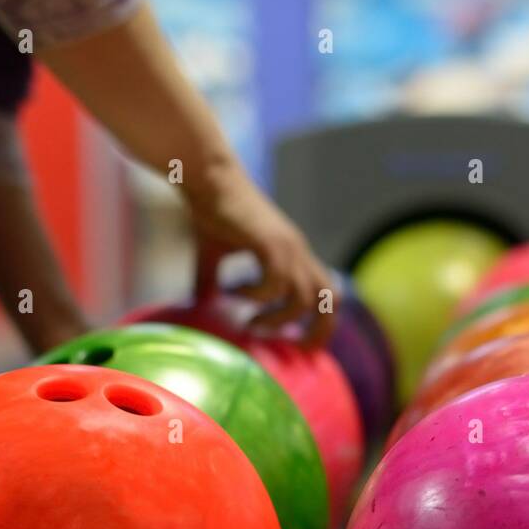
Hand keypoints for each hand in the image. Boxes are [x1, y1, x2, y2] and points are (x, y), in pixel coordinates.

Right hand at [189, 161, 335, 346]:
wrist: (207, 178)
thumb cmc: (211, 212)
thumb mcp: (212, 257)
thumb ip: (211, 284)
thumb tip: (198, 306)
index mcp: (294, 254)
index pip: (327, 292)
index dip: (324, 322)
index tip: (304, 346)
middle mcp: (298, 252)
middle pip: (330, 299)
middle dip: (320, 330)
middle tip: (296, 350)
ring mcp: (287, 247)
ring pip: (302, 299)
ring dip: (277, 320)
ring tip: (251, 324)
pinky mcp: (270, 243)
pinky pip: (275, 284)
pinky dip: (257, 297)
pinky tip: (234, 292)